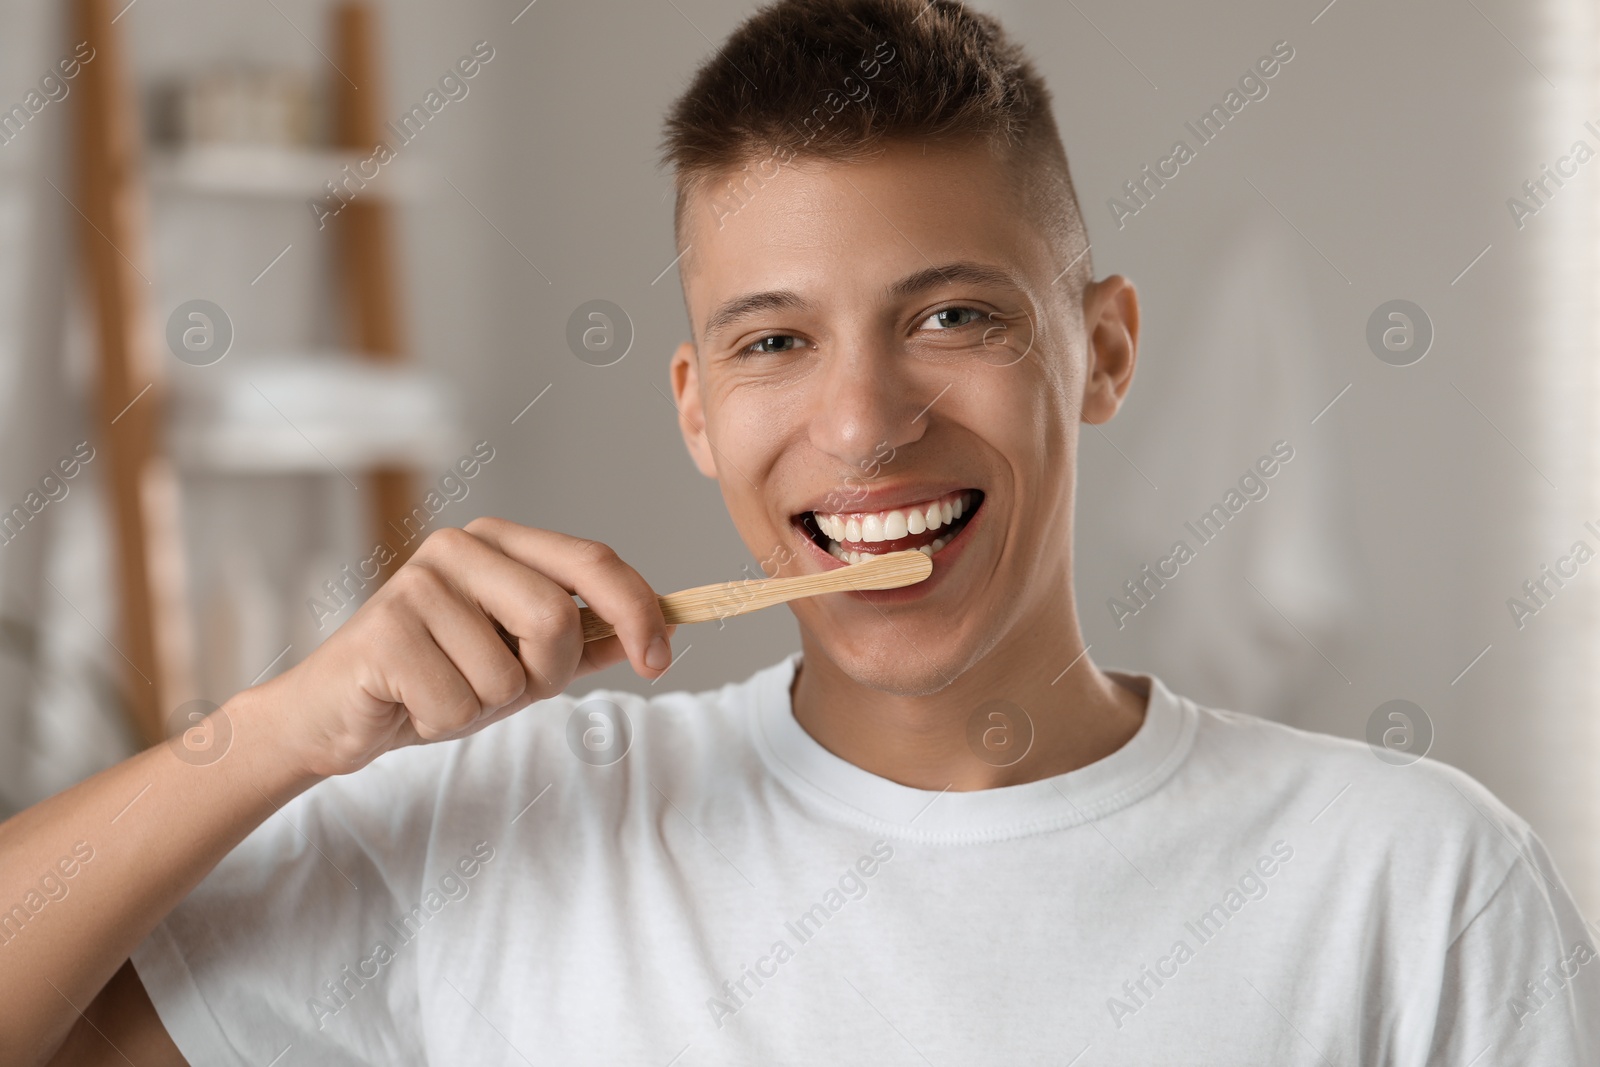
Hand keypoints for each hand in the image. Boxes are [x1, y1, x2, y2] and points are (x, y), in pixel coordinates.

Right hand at [256, 519, 673, 778]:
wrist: (336, 715)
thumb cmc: (435, 680)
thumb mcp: (523, 660)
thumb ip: (587, 639)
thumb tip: (662, 626)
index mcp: (500, 543)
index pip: (593, 560)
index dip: (639, 611)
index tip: (661, 661)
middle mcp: (459, 547)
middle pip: (556, 618)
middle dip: (545, 673)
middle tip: (506, 689)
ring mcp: (417, 583)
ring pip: (508, 673)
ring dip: (487, 706)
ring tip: (445, 692)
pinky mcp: (383, 631)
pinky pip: (460, 703)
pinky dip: (446, 722)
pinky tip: (411, 704)